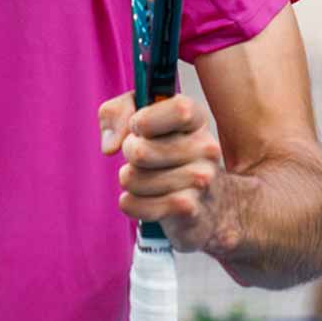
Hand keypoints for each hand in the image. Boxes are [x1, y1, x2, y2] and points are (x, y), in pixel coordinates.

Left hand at [99, 91, 240, 255]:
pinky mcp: (189, 210)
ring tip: (147, 178)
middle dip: (129, 153)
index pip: (178, 110)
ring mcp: (201, 181)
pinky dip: (130, 203)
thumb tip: (111, 146)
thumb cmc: (168, 152)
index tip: (137, 127)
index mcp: (197, 119)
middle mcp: (206, 148)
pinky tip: (146, 200)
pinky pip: (134, 205)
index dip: (145, 120)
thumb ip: (117, 113)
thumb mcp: (142, 118)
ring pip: (132, 179)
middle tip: (141, 156)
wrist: (210, 204)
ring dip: (130, 180)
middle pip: (140, 151)